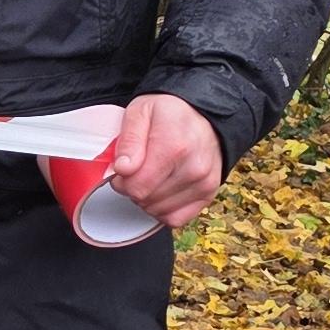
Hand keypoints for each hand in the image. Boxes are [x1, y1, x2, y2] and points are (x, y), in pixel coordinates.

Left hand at [106, 92, 226, 229]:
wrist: (204, 114)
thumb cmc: (169, 112)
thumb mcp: (141, 111)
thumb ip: (129, 140)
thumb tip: (123, 169)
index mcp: (174, 147)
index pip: (136, 186)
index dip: (121, 181)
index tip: (124, 169)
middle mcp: (193, 168)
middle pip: (145, 200)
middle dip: (133, 188)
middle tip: (137, 170)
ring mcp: (204, 183)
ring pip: (158, 211)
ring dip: (147, 199)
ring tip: (151, 177)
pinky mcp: (209, 193)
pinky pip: (176, 218)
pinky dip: (163, 210)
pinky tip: (161, 191)